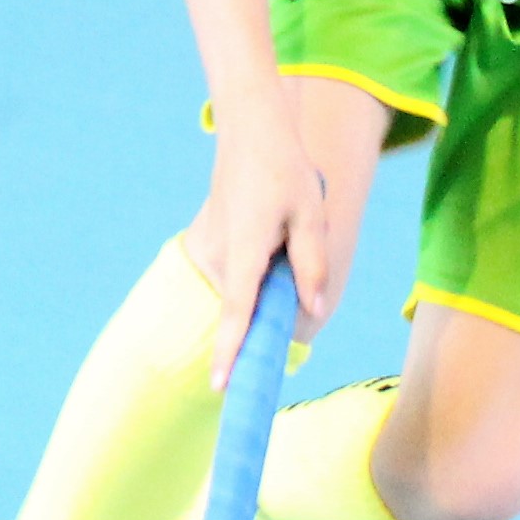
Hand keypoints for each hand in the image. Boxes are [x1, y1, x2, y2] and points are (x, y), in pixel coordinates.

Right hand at [186, 105, 338, 355]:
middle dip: (270, 309)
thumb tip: (314, 309)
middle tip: (292, 255)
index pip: (237, 311)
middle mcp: (218, 256)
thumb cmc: (285, 171)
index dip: (230, 351)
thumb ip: (313, 265)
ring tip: (282, 231)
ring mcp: (207, 252)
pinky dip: (253, 274)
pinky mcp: (205, 248)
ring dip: (265, 283)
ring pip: (241, 291)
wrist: (250, 133)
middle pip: (244, 307)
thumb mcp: (311, 216)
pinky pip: (234, 277)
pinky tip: (268, 233)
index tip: (220, 386)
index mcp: (245, 249)